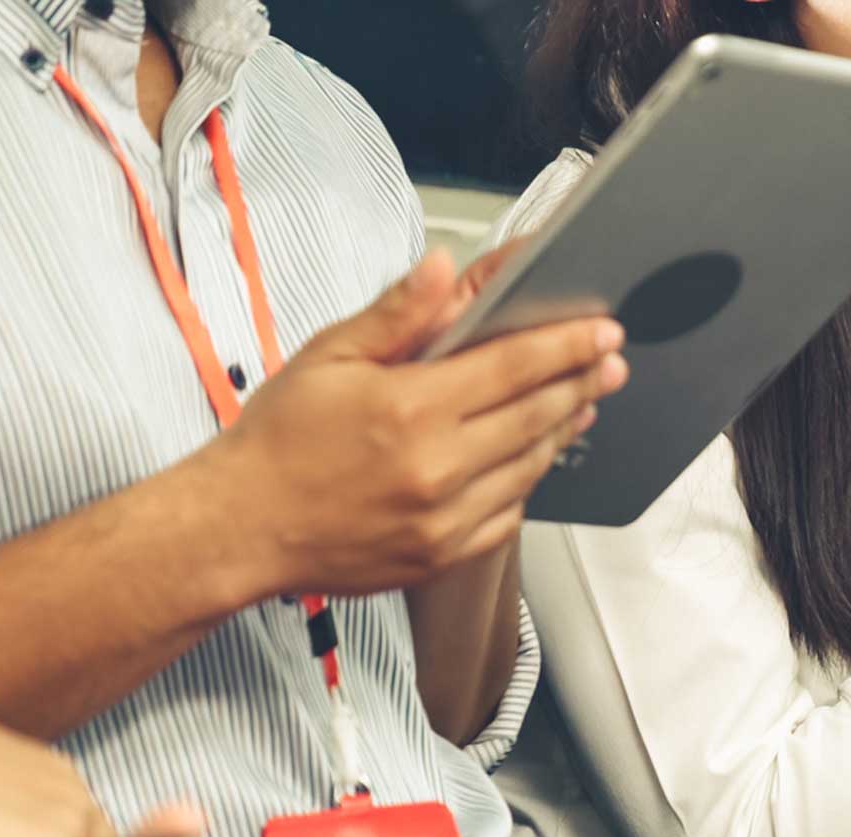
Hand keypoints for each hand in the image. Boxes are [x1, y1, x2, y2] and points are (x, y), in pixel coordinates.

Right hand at [195, 247, 631, 600]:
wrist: (240, 528)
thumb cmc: (278, 441)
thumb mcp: (328, 357)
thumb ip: (397, 314)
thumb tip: (445, 268)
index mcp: (412, 409)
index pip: (515, 366)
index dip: (567, 345)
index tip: (602, 331)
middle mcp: (438, 468)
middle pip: (537, 416)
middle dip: (581, 383)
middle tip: (610, 363)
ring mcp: (445, 519)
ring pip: (529, 467)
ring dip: (561, 430)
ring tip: (580, 401)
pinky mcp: (443, 554)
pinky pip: (507, 515)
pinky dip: (526, 481)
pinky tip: (530, 457)